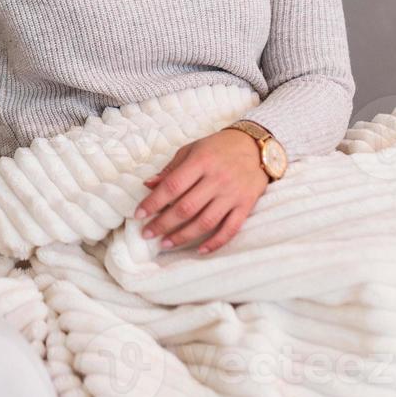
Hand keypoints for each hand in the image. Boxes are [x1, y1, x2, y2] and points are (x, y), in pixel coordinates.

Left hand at [131, 127, 270, 254]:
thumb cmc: (218, 147)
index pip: (172, 186)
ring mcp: (232, 194)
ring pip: (205, 222)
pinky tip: (199, 250)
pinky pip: (230, 229)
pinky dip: (215, 242)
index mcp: (200, 162)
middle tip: (147, 234)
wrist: (256, 146)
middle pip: (186, 208)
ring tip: (166, 243)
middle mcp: (217, 179)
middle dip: (163, 224)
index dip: (153, 202)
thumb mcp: (192, 150)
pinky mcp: (246, 205)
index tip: (139, 214)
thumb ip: (171, 169)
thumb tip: (148, 185)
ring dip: (183, 236)